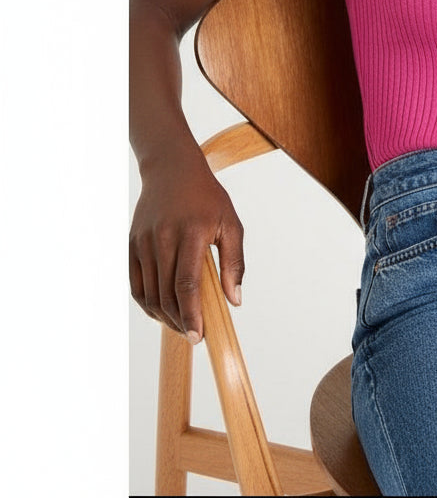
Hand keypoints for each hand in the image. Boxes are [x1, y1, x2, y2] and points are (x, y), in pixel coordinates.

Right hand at [129, 158, 243, 342]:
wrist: (172, 170)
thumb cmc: (207, 198)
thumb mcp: (231, 223)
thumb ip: (234, 262)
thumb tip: (234, 300)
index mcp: (191, 233)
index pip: (187, 284)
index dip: (192, 313)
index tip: (199, 336)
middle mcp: (163, 238)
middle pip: (166, 294)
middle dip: (180, 321)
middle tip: (194, 335)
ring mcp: (143, 243)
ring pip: (150, 293)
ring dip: (165, 316)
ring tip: (182, 325)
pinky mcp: (131, 246)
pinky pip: (136, 285)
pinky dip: (148, 303)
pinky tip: (163, 311)